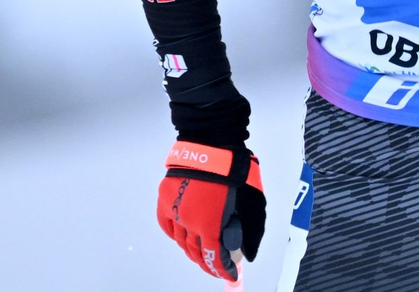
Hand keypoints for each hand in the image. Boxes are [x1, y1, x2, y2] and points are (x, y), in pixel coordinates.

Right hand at [156, 141, 265, 279]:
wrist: (212, 143)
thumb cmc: (234, 169)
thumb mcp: (252, 202)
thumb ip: (250, 230)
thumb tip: (248, 251)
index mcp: (210, 224)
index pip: (215, 257)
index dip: (222, 270)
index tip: (229, 275)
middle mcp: (189, 222)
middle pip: (197, 252)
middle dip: (208, 263)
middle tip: (215, 267)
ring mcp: (175, 211)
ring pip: (181, 241)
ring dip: (192, 251)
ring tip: (200, 255)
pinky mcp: (166, 199)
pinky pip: (167, 226)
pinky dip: (174, 235)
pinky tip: (181, 238)